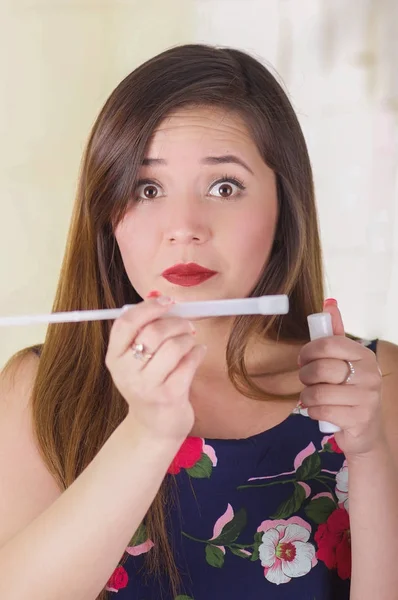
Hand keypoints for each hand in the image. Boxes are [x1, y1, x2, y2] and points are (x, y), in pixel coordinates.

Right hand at [105, 296, 206, 442]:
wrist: (154, 427)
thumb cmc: (149, 384)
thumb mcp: (136, 359)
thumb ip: (144, 329)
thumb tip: (159, 297)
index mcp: (114, 357)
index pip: (126, 323)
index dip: (148, 307)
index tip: (167, 302)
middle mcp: (126, 372)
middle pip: (153, 332)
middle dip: (176, 322)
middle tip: (186, 325)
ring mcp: (147, 386)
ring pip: (174, 346)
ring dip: (188, 338)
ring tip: (190, 341)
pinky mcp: (169, 396)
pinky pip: (189, 362)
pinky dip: (198, 352)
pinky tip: (198, 353)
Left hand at [298, 300, 383, 456]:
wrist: (365, 430)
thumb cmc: (349, 390)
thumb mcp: (344, 360)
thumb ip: (335, 333)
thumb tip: (329, 303)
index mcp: (363, 355)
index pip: (328, 344)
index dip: (308, 351)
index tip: (303, 359)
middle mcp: (369, 375)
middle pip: (320, 369)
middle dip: (305, 376)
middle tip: (307, 381)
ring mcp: (367, 398)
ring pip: (317, 393)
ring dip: (307, 397)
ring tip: (313, 397)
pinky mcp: (358, 419)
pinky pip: (321, 411)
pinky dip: (313, 412)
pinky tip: (319, 411)